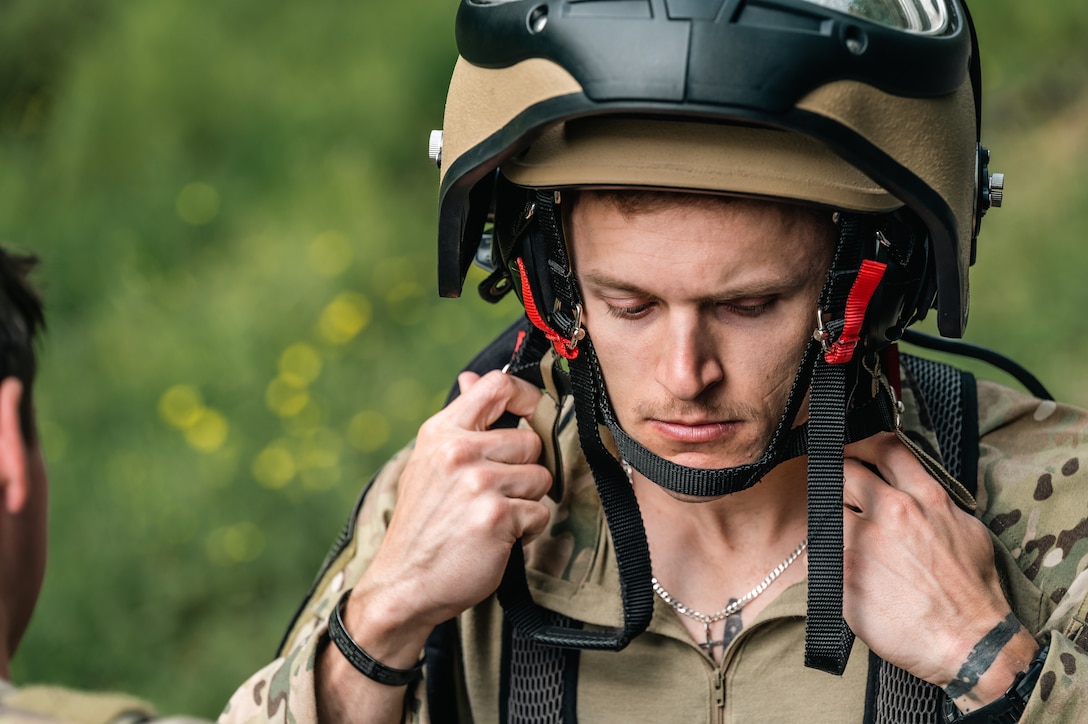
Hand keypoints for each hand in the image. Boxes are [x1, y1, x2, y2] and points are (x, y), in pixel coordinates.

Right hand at [344, 370, 552, 662]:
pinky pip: (539, 512)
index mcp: (441, 432)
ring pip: (540, 478)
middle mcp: (459, 451)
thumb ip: (459, 422)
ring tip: (493, 517)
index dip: (526, 396)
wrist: (404, 584)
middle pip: (531, 441)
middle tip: (495, 495)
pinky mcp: (497, 516)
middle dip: (523, 471)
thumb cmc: (423, 525)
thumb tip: (472, 377)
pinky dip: (526, 530)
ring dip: (526, 502)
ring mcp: (478, 483)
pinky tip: (496, 538)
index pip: (496, 386)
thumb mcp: (429, 463)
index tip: (532, 415)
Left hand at [841, 433, 1036, 705]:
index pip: (885, 448)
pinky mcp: (843, 574)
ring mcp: (862, 542)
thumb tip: (914, 491)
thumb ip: (935, 504)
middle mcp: (891, 512)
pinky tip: (841, 570)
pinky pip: (820, 554)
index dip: (862, 444)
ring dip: (830, 522)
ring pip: (827, 513)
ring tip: (841, 539)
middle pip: (844, 472)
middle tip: (834, 489)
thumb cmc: (974, 594)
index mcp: (925, 498)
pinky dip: (825, 558)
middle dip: (836, 477)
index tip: (852, 452)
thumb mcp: (968, 531)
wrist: (971, 645)